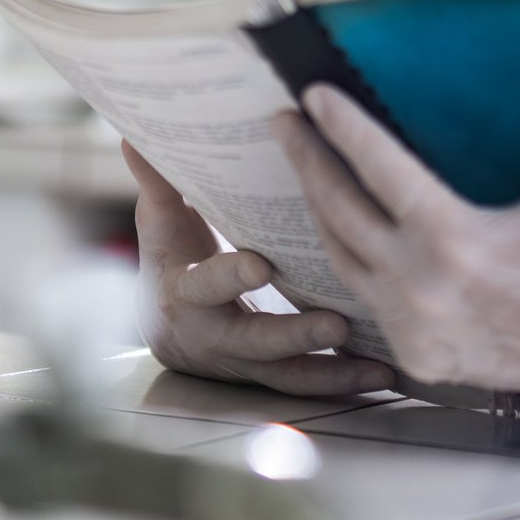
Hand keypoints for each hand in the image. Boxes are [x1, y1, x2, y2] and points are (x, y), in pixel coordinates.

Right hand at [123, 142, 393, 395]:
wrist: (168, 328)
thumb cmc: (171, 259)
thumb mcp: (160, 222)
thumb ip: (157, 181)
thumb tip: (134, 134)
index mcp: (185, 294)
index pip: (206, 285)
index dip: (230, 277)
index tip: (261, 264)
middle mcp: (214, 337)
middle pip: (255, 342)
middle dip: (296, 335)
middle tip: (337, 325)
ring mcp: (245, 363)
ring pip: (288, 375)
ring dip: (334, 373)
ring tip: (378, 366)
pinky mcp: (271, 376)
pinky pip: (309, 385)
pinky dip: (346, 381)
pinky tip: (385, 374)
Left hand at [272, 60, 519, 416]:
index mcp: (456, 239)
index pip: (381, 169)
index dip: (344, 128)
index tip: (313, 95)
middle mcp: (421, 285)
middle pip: (340, 210)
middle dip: (306, 159)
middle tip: (283, 120)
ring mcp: (412, 326)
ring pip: (342, 257)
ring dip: (318, 209)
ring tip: (306, 168)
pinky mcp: (416, 355)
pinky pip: (364, 299)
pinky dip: (349, 261)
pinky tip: (341, 234)